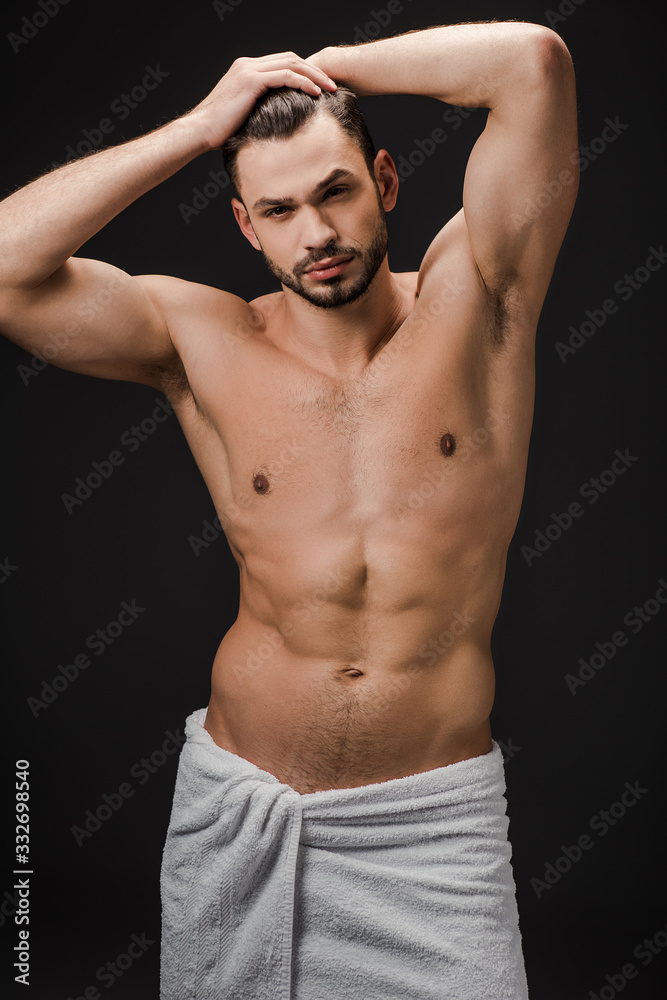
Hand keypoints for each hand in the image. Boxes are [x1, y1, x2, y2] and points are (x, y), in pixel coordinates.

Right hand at [188, 52, 337, 150]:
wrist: (200, 131)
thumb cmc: (219, 131)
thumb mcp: (244, 116)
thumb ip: (259, 109)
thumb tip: (278, 121)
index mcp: (247, 70)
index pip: (283, 63)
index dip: (304, 72)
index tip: (321, 87)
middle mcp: (248, 65)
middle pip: (290, 58)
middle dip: (314, 70)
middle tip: (332, 84)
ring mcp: (249, 70)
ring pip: (291, 63)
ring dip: (314, 75)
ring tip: (330, 88)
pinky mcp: (251, 80)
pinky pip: (285, 75)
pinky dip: (303, 82)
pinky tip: (316, 93)